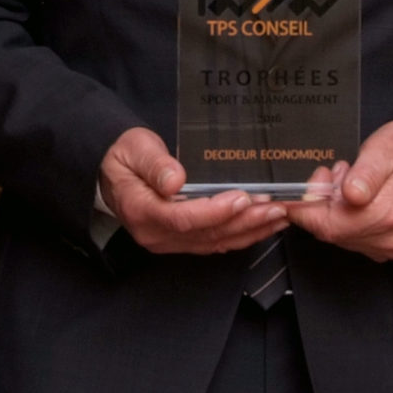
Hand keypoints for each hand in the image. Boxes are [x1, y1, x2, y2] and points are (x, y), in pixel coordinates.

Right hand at [100, 128, 287, 254]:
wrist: (112, 172)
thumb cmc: (126, 157)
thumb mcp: (136, 149)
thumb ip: (155, 164)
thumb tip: (175, 180)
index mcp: (141, 211)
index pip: (182, 218)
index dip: (215, 211)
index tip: (241, 199)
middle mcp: (155, 234)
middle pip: (206, 234)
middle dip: (244, 222)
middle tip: (276, 207)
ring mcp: (169, 242)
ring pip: (215, 242)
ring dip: (250, 231)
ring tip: (279, 216)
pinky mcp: (181, 241)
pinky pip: (214, 243)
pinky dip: (242, 235)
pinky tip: (264, 225)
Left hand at [287, 121, 392, 262]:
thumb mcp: (384, 149)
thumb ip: (367, 172)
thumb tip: (352, 194)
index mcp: (387, 213)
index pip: (327, 225)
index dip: (307, 208)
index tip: (304, 188)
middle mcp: (388, 236)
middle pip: (329, 231)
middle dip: (321, 203)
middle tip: (333, 174)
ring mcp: (387, 245)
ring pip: (337, 235)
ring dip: (332, 209)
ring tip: (347, 182)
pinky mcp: (385, 248)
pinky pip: (348, 238)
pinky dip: (343, 218)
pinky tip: (354, 199)